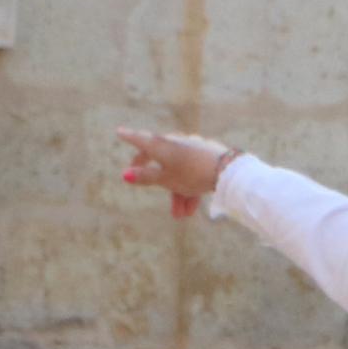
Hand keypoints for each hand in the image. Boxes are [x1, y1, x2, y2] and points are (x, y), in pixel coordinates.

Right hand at [114, 128, 238, 217]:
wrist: (227, 172)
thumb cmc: (192, 174)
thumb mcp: (165, 179)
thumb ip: (145, 177)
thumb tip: (125, 174)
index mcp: (162, 145)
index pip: (141, 139)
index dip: (129, 136)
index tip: (119, 132)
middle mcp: (176, 142)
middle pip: (160, 160)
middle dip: (157, 181)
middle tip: (141, 183)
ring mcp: (192, 147)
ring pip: (179, 171)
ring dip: (177, 194)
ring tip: (180, 216)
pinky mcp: (206, 155)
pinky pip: (193, 173)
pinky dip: (190, 188)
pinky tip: (192, 209)